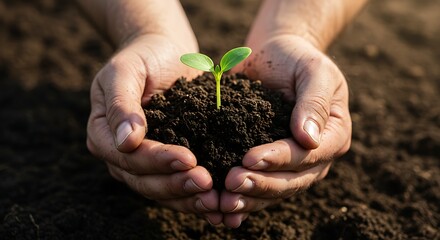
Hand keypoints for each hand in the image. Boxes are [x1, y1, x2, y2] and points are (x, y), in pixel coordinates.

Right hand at [86, 34, 221, 223]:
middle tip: (207, 183)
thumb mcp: (126, 70)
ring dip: (188, 198)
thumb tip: (124, 142)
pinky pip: (179, 184)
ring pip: (162, 190)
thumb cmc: (143, 56)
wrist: (165, 53)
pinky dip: (197, 196)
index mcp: (104, 134)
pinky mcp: (168, 163)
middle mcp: (121, 155)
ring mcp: (144, 163)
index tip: (188, 158)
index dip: (157, 161)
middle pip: (144, 181)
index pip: (128, 157)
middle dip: (176, 184)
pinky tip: (219, 203)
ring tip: (216, 201)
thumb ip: (121, 104)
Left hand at [222, 35, 351, 227]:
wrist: (275, 56)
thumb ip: (314, 102)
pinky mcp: (269, 164)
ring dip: (249, 198)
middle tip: (232, 183)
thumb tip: (309, 139)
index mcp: (333, 135)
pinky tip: (221, 207)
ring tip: (223, 203)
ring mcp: (291, 164)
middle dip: (261, 184)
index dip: (280, 159)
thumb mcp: (313, 70)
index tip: (250, 158)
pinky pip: (258, 185)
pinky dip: (241, 198)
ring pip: (274, 190)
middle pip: (292, 181)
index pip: (308, 155)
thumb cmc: (296, 59)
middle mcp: (315, 156)